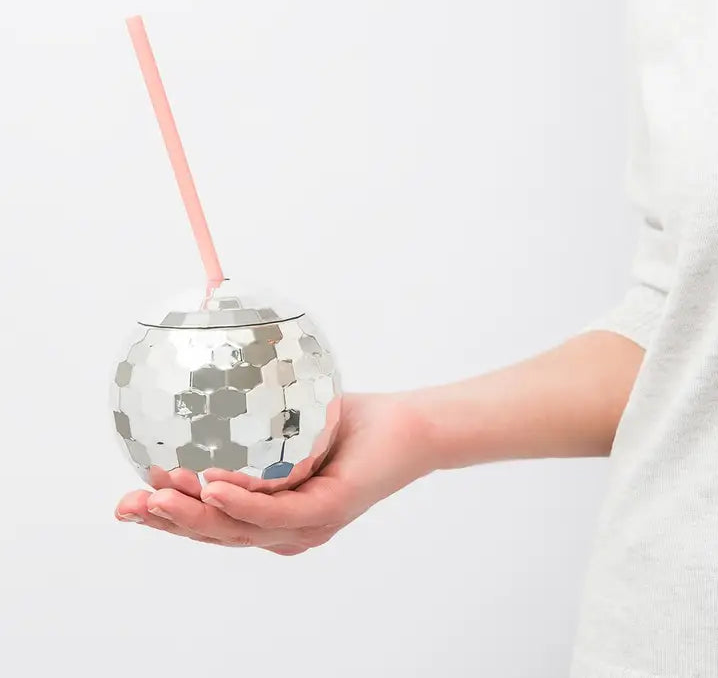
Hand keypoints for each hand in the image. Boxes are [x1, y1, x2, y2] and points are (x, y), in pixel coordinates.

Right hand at [115, 393, 435, 553]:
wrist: (407, 427)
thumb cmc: (347, 424)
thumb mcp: (289, 420)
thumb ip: (250, 413)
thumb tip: (209, 368)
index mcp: (269, 512)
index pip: (209, 522)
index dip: (165, 518)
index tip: (125, 501)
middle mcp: (284, 528)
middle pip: (214, 534)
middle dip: (166, 523)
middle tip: (125, 506)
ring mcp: (306, 525)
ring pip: (239, 530)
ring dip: (193, 516)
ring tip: (154, 497)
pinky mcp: (329, 510)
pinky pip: (278, 511)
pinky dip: (242, 503)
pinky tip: (211, 487)